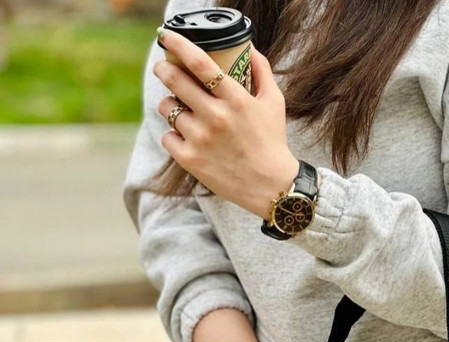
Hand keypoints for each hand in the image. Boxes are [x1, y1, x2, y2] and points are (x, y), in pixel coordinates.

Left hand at [153, 29, 299, 219]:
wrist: (271, 186)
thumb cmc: (272, 142)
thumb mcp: (274, 103)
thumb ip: (262, 72)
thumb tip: (249, 48)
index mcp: (236, 99)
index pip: (200, 63)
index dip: (178, 45)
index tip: (167, 37)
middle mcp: (216, 117)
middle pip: (175, 80)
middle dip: (163, 69)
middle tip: (163, 68)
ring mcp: (201, 139)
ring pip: (167, 109)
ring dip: (169, 105)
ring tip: (179, 108)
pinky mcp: (190, 160)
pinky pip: (167, 137)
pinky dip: (173, 135)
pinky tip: (184, 136)